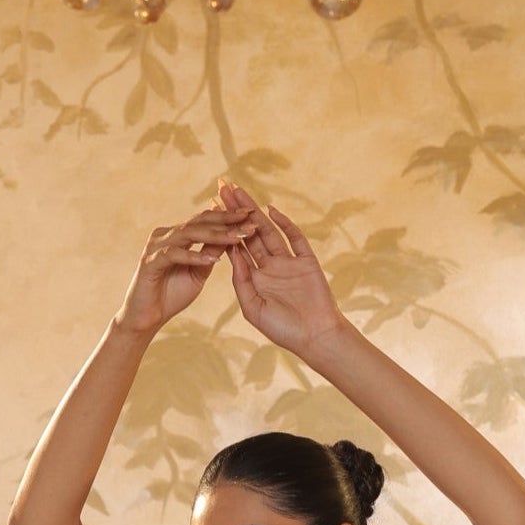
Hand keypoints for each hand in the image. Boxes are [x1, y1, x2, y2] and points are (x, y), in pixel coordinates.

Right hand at [114, 200, 251, 338]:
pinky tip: (213, 259)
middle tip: (249, 216)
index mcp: (177, 235)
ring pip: (189, 234)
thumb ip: (211, 254)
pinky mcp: (150, 262)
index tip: (251, 215)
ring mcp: (156, 246)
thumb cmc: (171, 295)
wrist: (146, 318)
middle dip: (226, 219)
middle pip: (199, 221)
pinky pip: (175, 254)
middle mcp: (166, 235)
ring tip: (237, 236)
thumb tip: (232, 237)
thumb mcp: (199, 273)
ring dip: (215, 235)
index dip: (228, 216)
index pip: (206, 220)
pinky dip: (194, 256)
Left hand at [218, 186, 343, 361]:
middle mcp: (271, 266)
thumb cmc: (283, 329)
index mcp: (256, 278)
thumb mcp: (254, 308)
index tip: (209, 208)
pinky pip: (295, 238)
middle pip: (249, 232)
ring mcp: (289, 261)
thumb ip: (241, 282)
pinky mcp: (307, 261)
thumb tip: (231, 255)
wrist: (315, 338)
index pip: (236, 247)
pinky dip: (284, 224)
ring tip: (238, 191)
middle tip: (222, 187)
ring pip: (268, 230)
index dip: (223, 228)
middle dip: (235, 210)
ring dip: (253, 210)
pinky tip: (270, 210)